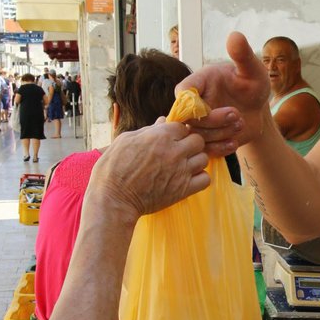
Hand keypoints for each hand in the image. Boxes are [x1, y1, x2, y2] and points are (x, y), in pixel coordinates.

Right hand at [90, 121, 209, 219]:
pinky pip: (205, 179)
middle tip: (180, 152)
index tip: (171, 139)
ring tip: (183, 166)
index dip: (177, 132)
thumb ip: (148, 130)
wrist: (114, 199)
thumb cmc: (113, 168)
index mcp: (160, 136)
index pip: (182, 126)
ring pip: (204, 159)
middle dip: (190, 144)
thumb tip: (162, 121)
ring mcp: (181, 171)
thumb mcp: (126, 141)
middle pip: (198, 141)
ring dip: (195, 161)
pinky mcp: (184, 190)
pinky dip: (199, 179)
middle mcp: (174, 151)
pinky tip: (188, 179)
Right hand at [178, 31, 269, 148]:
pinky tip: (236, 140)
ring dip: (221, 134)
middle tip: (238, 116)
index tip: (222, 105)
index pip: (183, 94)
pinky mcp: (205, 140)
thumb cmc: (252, 84)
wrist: (256, 108)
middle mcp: (192, 104)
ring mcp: (197, 124)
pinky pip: (204, 151)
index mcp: (197, 83)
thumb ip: (242, 55)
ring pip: (197, 136)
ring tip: (240, 123)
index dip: (197, 104)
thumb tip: (235, 36)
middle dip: (215, 121)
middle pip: (189, 119)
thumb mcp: (252, 69)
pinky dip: (221, 148)